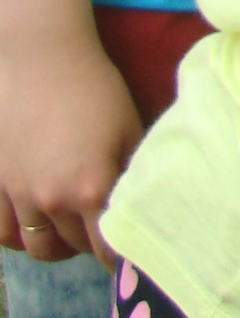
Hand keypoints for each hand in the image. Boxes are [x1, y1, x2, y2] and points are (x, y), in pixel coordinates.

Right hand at [0, 32, 141, 264]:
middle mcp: (51, 201)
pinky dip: (18, 239)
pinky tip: (34, 228)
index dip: (121, 257)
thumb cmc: (94, 88)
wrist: (39, 59)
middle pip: (74, 247)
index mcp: (91, 189)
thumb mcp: (129, 127)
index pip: (108, 247)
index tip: (131, 258)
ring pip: (37, 247)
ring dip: (58, 246)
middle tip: (106, 234)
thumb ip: (134, 170)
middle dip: (93, 245)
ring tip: (73, 233)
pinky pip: (2, 233)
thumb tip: (146, 200)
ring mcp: (17, 196)